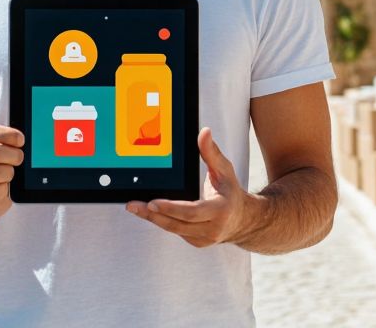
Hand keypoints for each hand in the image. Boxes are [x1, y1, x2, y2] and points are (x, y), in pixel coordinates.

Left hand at [126, 127, 256, 247]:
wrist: (242, 219)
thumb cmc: (230, 191)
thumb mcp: (224, 170)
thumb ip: (211, 152)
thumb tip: (204, 132)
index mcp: (220, 210)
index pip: (192, 212)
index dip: (171, 208)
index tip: (152, 202)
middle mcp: (212, 228)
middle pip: (177, 224)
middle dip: (153, 214)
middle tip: (133, 204)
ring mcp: (203, 238)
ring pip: (173, 229)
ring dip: (153, 218)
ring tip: (135, 207)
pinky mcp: (196, 242)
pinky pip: (175, 231)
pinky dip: (161, 220)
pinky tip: (148, 211)